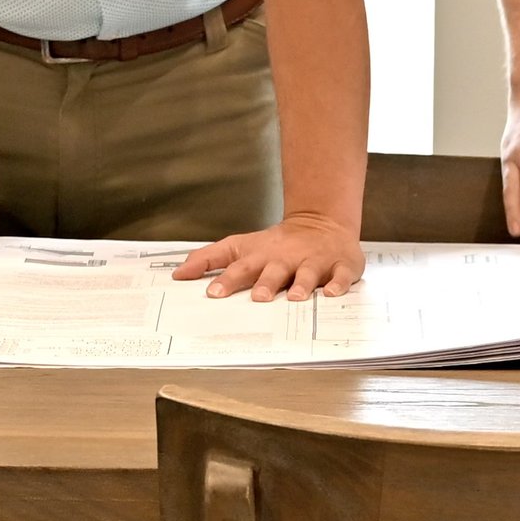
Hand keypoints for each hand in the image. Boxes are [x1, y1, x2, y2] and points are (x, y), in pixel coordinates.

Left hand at [173, 213, 363, 300]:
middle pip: (274, 270)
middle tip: (258, 298)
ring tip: (294, 297)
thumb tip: (178, 273)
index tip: (213, 294)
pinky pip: (341, 276)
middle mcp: (287, 258)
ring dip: (301, 284)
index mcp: (262, 256)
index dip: (227, 280)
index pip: (241, 267)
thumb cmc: (276, 243)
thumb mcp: (240, 245)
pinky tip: (331, 293)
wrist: (321, 223)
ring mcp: (315, 261)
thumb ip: (209, 258)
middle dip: (266, 283)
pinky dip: (338, 284)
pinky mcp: (340, 265)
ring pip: (307, 273)